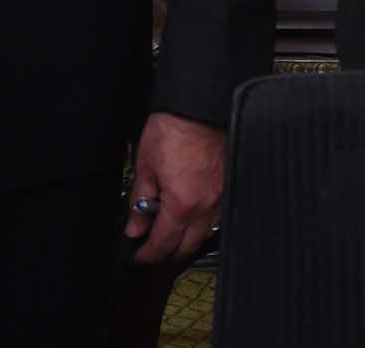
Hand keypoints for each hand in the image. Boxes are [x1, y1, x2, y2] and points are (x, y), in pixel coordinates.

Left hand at [124, 111, 223, 265]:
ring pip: (205, 235)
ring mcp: (221, 199)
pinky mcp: (228, 188)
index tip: (140, 256)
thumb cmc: (173, 129)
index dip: (149, 254)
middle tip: (153, 249)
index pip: (164, 242)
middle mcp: (207, 207)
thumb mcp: (145, 166)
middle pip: (188, 246)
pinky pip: (217, 218)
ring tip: (169, 233)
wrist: (198, 107)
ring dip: (187, 239)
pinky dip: (202, 224)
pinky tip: (191, 216)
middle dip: (168, 253)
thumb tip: (135, 226)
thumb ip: (140, 202)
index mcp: (183, 203)